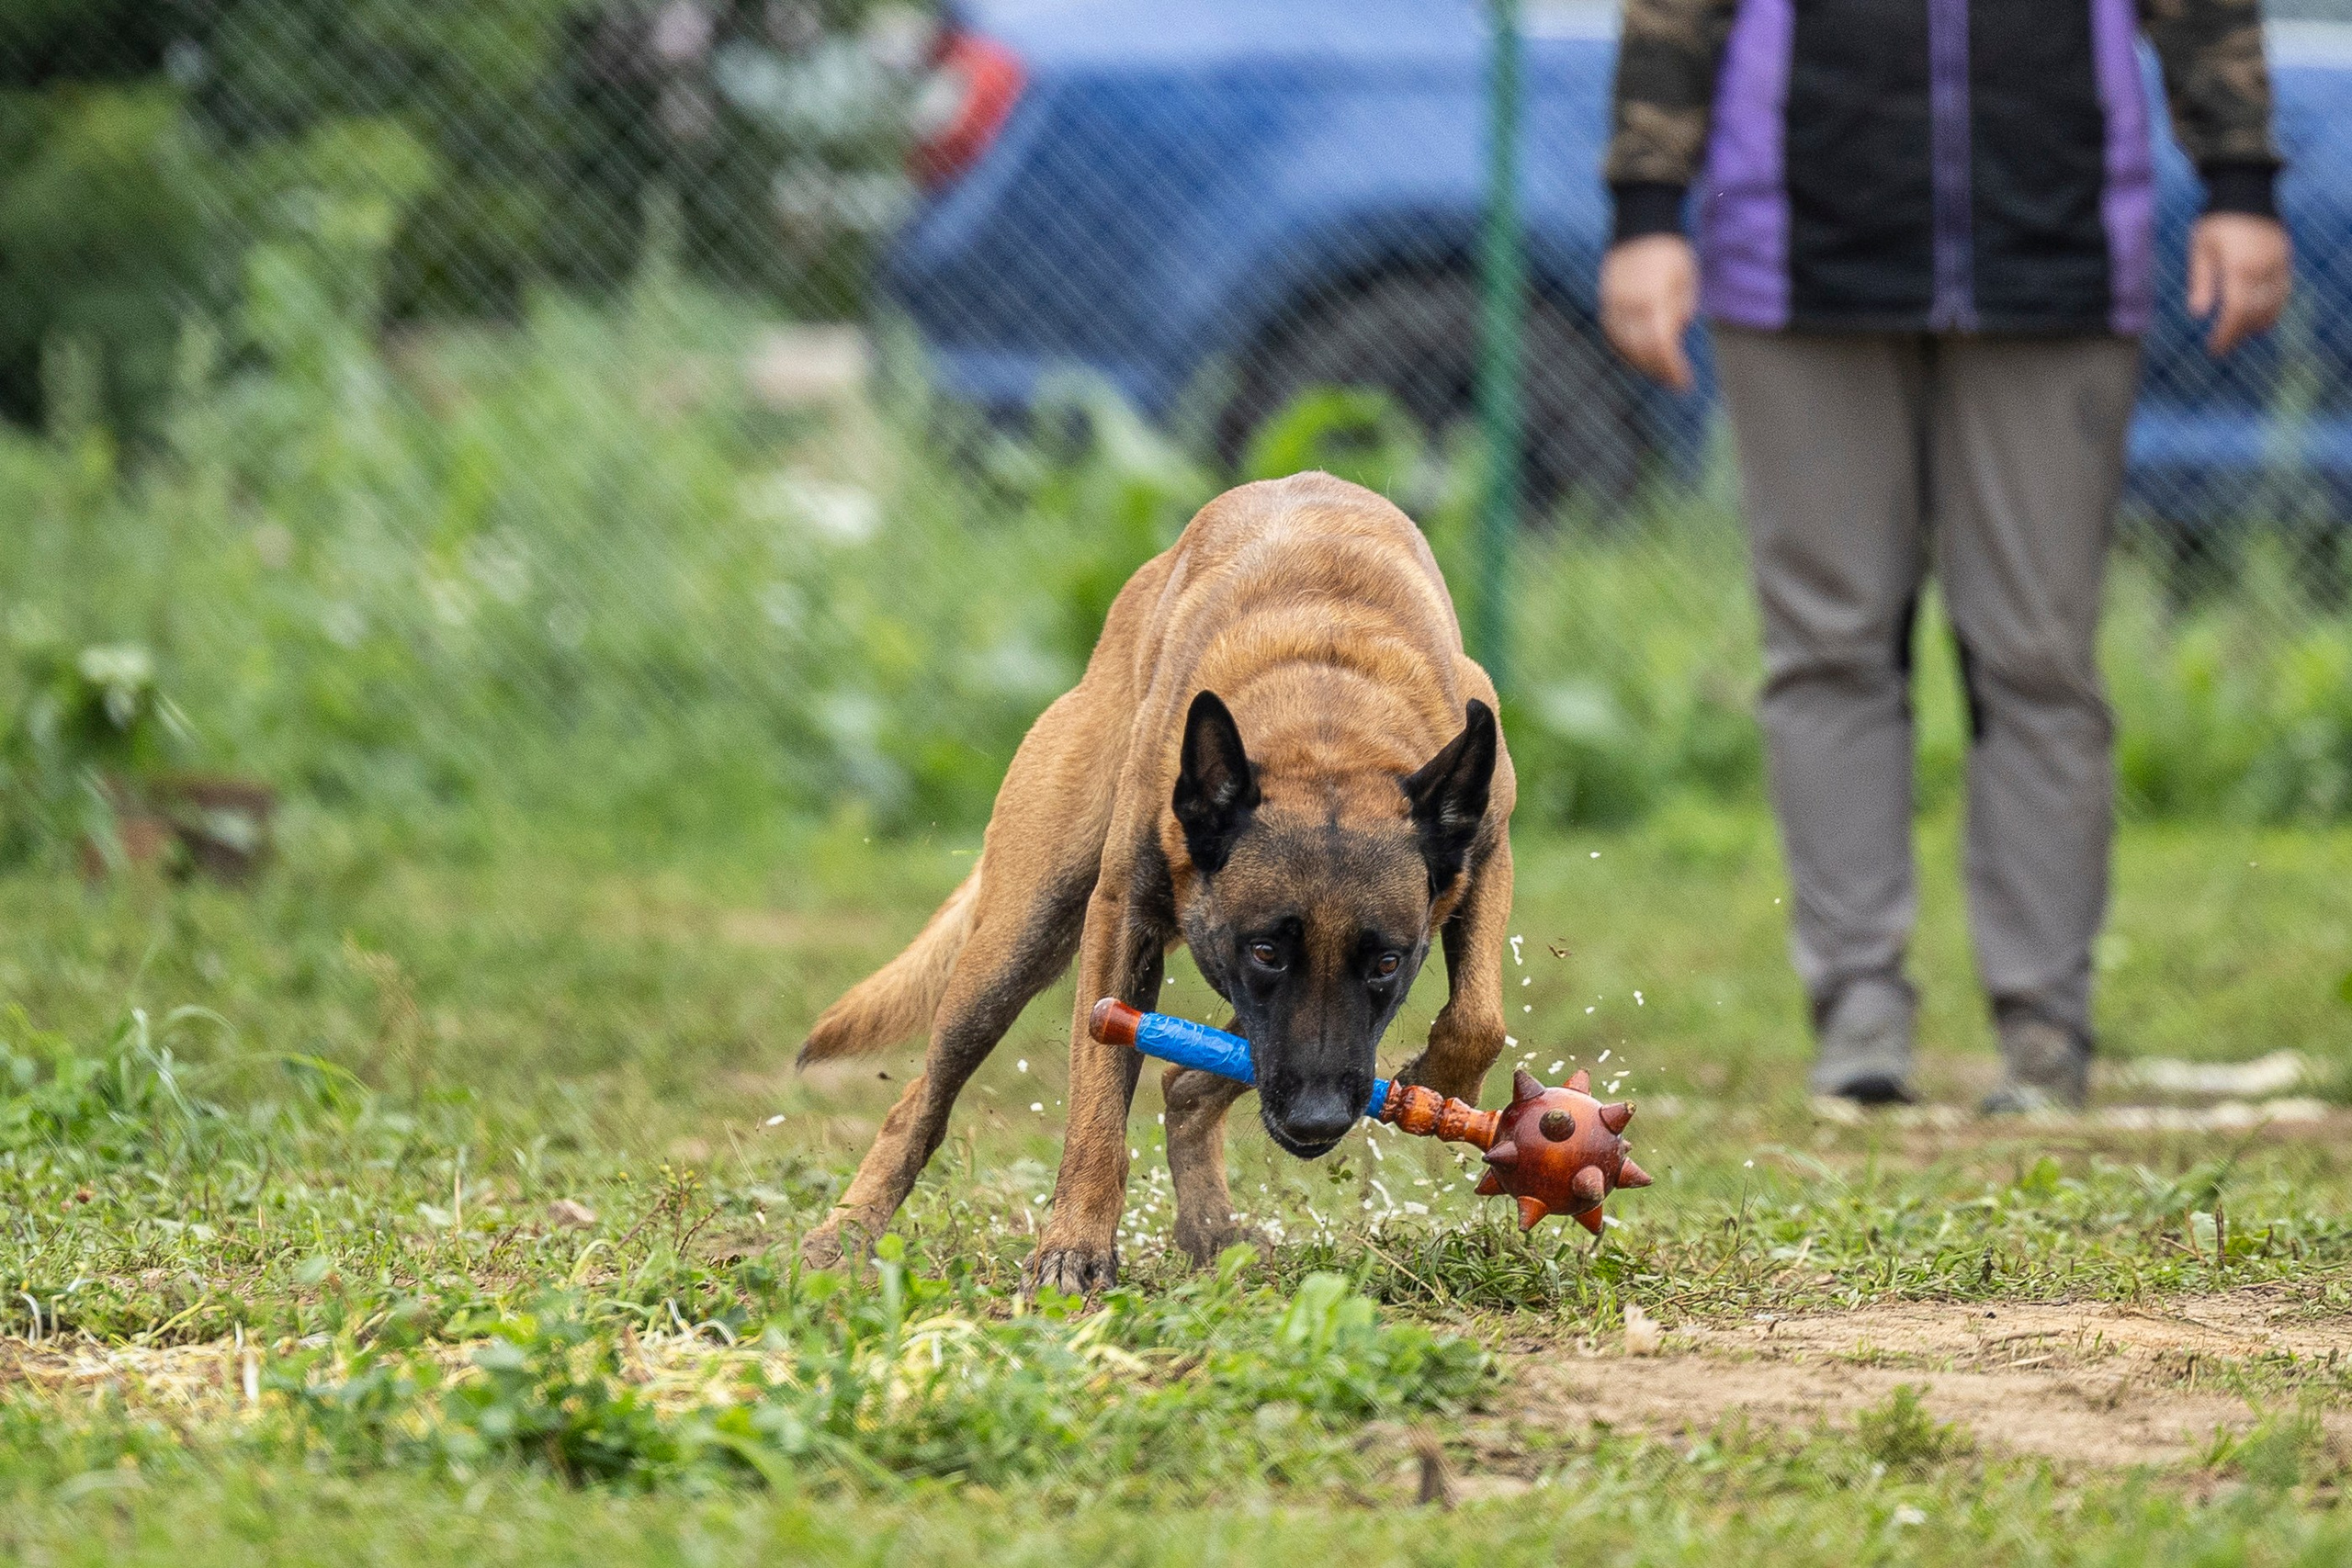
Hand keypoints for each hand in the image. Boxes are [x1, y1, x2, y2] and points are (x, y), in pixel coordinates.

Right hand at [1600, 234, 1698, 391]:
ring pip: (1622, 346)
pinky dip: (1623, 350)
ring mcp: (1613, 304)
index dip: (1672, 369)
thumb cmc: (1671, 253)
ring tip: (1657, 372)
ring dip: (1641, 363)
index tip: (1683, 382)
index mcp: (1654, 299)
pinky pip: (1611, 335)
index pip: (1662, 346)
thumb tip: (1672, 342)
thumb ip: (1680, 314)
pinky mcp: (1605, 302)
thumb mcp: (1686, 282)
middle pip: (1641, 351)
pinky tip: (1635, 357)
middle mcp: (1629, 305)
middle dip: (1658, 370)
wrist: (1641, 224)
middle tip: (1673, 381)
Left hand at [2187, 213, 2291, 355]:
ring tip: (2241, 335)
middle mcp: (2264, 268)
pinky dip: (2274, 308)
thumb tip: (2199, 314)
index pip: (2236, 312)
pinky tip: (2262, 318)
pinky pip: (2284, 291)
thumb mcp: (2201, 250)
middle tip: (2224, 346)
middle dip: (2239, 333)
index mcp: (2240, 268)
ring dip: (2258, 323)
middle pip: (2255, 312)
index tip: (2214, 349)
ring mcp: (2278, 263)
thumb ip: (2201, 282)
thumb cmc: (2217, 221)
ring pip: (2274, 304)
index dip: (2226, 334)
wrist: (2247, 191)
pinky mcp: (2286, 258)